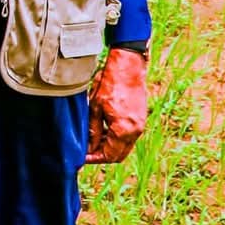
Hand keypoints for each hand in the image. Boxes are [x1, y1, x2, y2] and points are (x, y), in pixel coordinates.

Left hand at [85, 48, 148, 165]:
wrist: (128, 66)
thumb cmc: (110, 83)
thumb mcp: (95, 108)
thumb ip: (92, 131)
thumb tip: (88, 148)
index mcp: (124, 130)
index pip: (110, 155)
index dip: (95, 158)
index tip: (83, 157)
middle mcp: (136, 131)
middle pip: (119, 155)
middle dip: (102, 155)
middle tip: (87, 151)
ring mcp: (140, 125)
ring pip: (124, 146)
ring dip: (110, 146)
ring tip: (93, 139)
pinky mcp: (141, 118)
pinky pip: (129, 136)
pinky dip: (117, 138)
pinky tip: (104, 130)